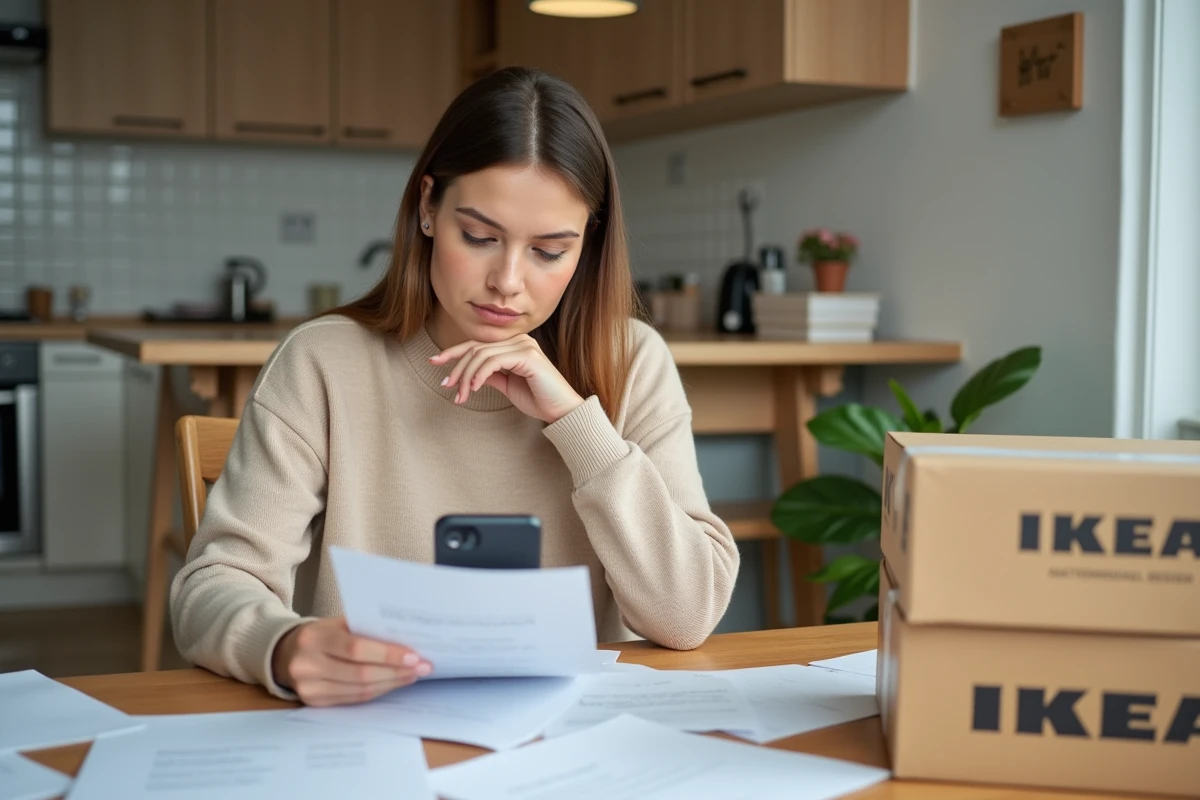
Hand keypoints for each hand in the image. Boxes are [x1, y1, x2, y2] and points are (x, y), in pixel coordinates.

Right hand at [271, 617, 431, 706]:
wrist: (287, 652)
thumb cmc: (322, 634)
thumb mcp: (337, 623)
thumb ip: (365, 629)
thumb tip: (406, 638)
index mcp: (314, 637)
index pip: (356, 648)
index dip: (387, 654)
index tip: (415, 656)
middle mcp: (307, 664)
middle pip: (360, 673)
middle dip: (396, 671)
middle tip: (423, 667)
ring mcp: (309, 687)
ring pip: (359, 690)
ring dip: (391, 683)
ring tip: (413, 675)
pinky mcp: (314, 702)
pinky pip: (353, 699)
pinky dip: (378, 691)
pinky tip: (393, 683)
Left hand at [429, 334, 585, 423]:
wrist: (562, 411)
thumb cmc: (539, 400)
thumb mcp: (508, 386)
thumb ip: (491, 375)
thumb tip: (470, 373)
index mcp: (514, 345)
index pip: (478, 345)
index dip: (453, 352)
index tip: (434, 362)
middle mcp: (519, 340)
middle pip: (476, 348)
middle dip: (456, 366)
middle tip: (446, 385)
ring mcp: (524, 346)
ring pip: (481, 355)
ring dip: (466, 376)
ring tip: (460, 395)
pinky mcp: (527, 355)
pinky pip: (493, 361)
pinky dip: (479, 375)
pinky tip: (473, 388)